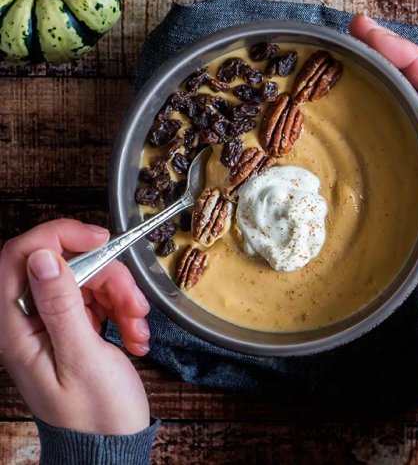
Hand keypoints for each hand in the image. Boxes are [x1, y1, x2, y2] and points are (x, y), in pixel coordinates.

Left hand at [0, 219, 150, 433]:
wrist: (111, 443)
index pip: (21, 257)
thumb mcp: (81, 357)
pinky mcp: (75, 324)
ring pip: (89, 278)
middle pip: (66, 265)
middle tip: (133, 304)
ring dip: (122, 298)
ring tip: (137, 328)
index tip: (99, 239)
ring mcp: (54, 321)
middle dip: (108, 278)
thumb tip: (43, 258)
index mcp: (16, 328)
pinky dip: (123, 310)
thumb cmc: (94, 414)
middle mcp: (30, 319)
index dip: (58, 237)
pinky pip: (101, 297)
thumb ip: (60, 305)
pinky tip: (135, 335)